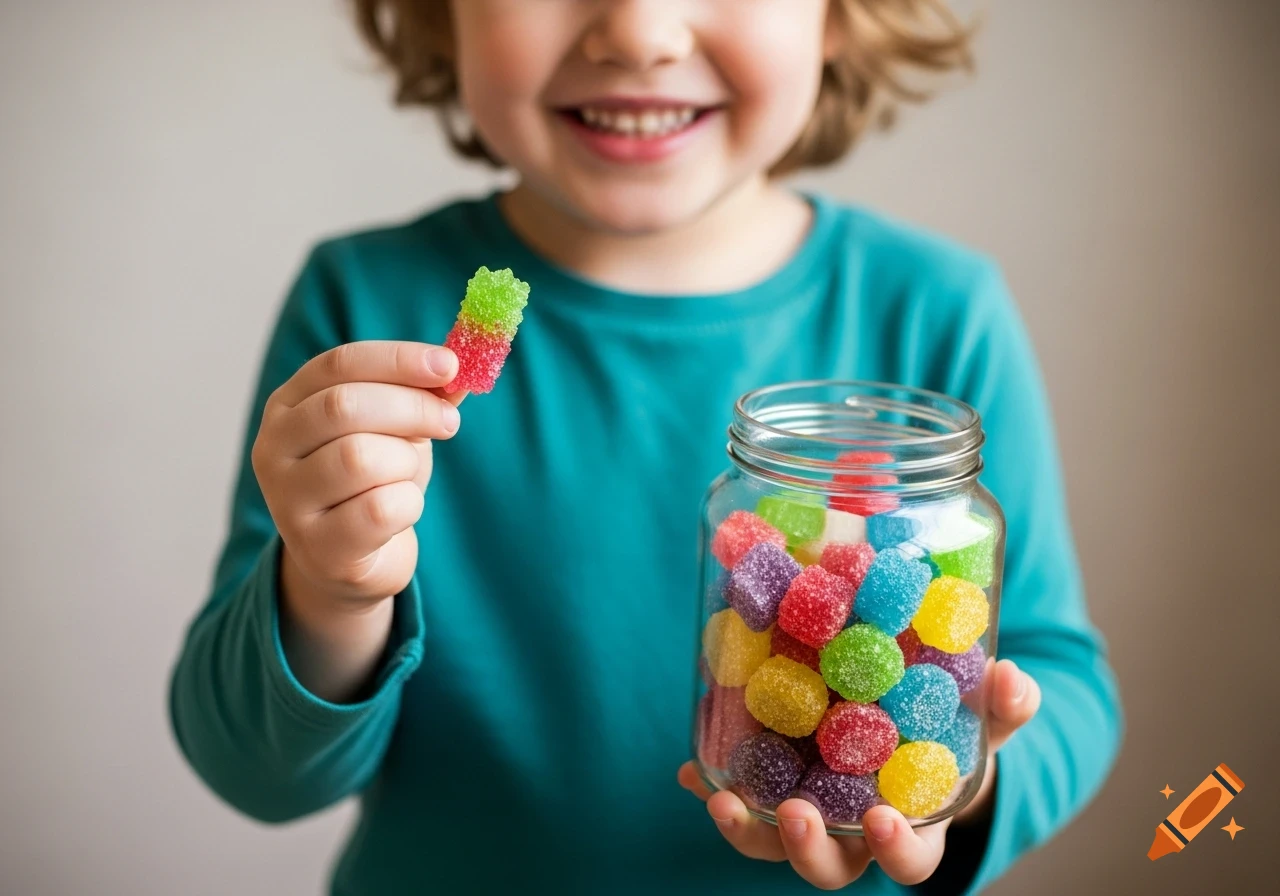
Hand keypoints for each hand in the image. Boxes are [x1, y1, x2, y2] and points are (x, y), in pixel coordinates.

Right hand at [252, 341, 462, 606]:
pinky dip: (408, 504)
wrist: (353, 559)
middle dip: (412, 408)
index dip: (397, 360)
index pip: (339, 364)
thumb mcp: (395, 430)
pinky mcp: (318, 548)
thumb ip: (422, 396)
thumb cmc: (374, 482)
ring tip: (407, 475)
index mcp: (288, 406)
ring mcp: (288, 502)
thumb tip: (458, 370)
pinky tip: (401, 511)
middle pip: (344, 407)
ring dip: (405, 462)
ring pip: (359, 458)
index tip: (448, 364)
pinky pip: (380, 510)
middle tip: (450, 421)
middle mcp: (273, 449)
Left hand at [678, 658, 1039, 889]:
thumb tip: (1014, 679)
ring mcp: (809, 814)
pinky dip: (713, 786)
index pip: (908, 858)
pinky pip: (740, 799)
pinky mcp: (772, 788)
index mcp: (910, 824)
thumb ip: (1003, 706)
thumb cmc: (946, 737)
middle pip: (828, 867)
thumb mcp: (981, 722)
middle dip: (810, 849)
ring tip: (722, 799)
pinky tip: (693, 769)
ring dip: (747, 828)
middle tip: (799, 815)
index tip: (883, 819)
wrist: (906, 724)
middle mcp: (852, 833)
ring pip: (773, 843)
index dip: (896, 848)